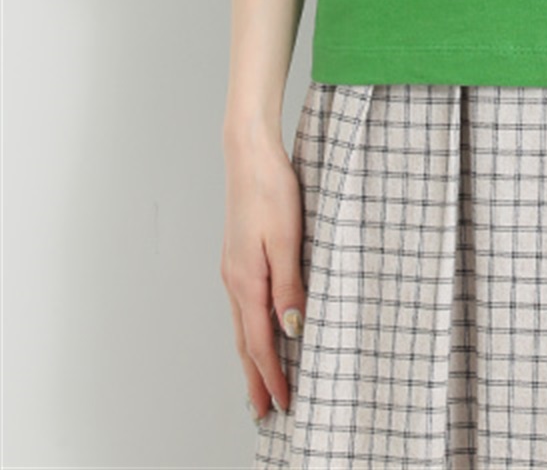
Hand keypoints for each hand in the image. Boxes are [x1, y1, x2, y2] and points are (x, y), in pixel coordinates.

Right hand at [219, 128, 306, 420]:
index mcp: (247, 280)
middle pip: (245, 342)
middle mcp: (235, 281)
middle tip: (265, 413)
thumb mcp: (288, 238)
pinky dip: (250, 331)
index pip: (260, 342)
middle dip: (256, 378)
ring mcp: (233, 269)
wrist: (250, 155)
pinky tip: (257, 331)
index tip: (285, 403)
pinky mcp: (238, 258)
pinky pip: (243, 307)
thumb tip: (292, 329)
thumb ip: (290, 285)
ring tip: (259, 383)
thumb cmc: (272, 190)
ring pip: (242, 326)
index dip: (272, 375)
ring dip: (251, 358)